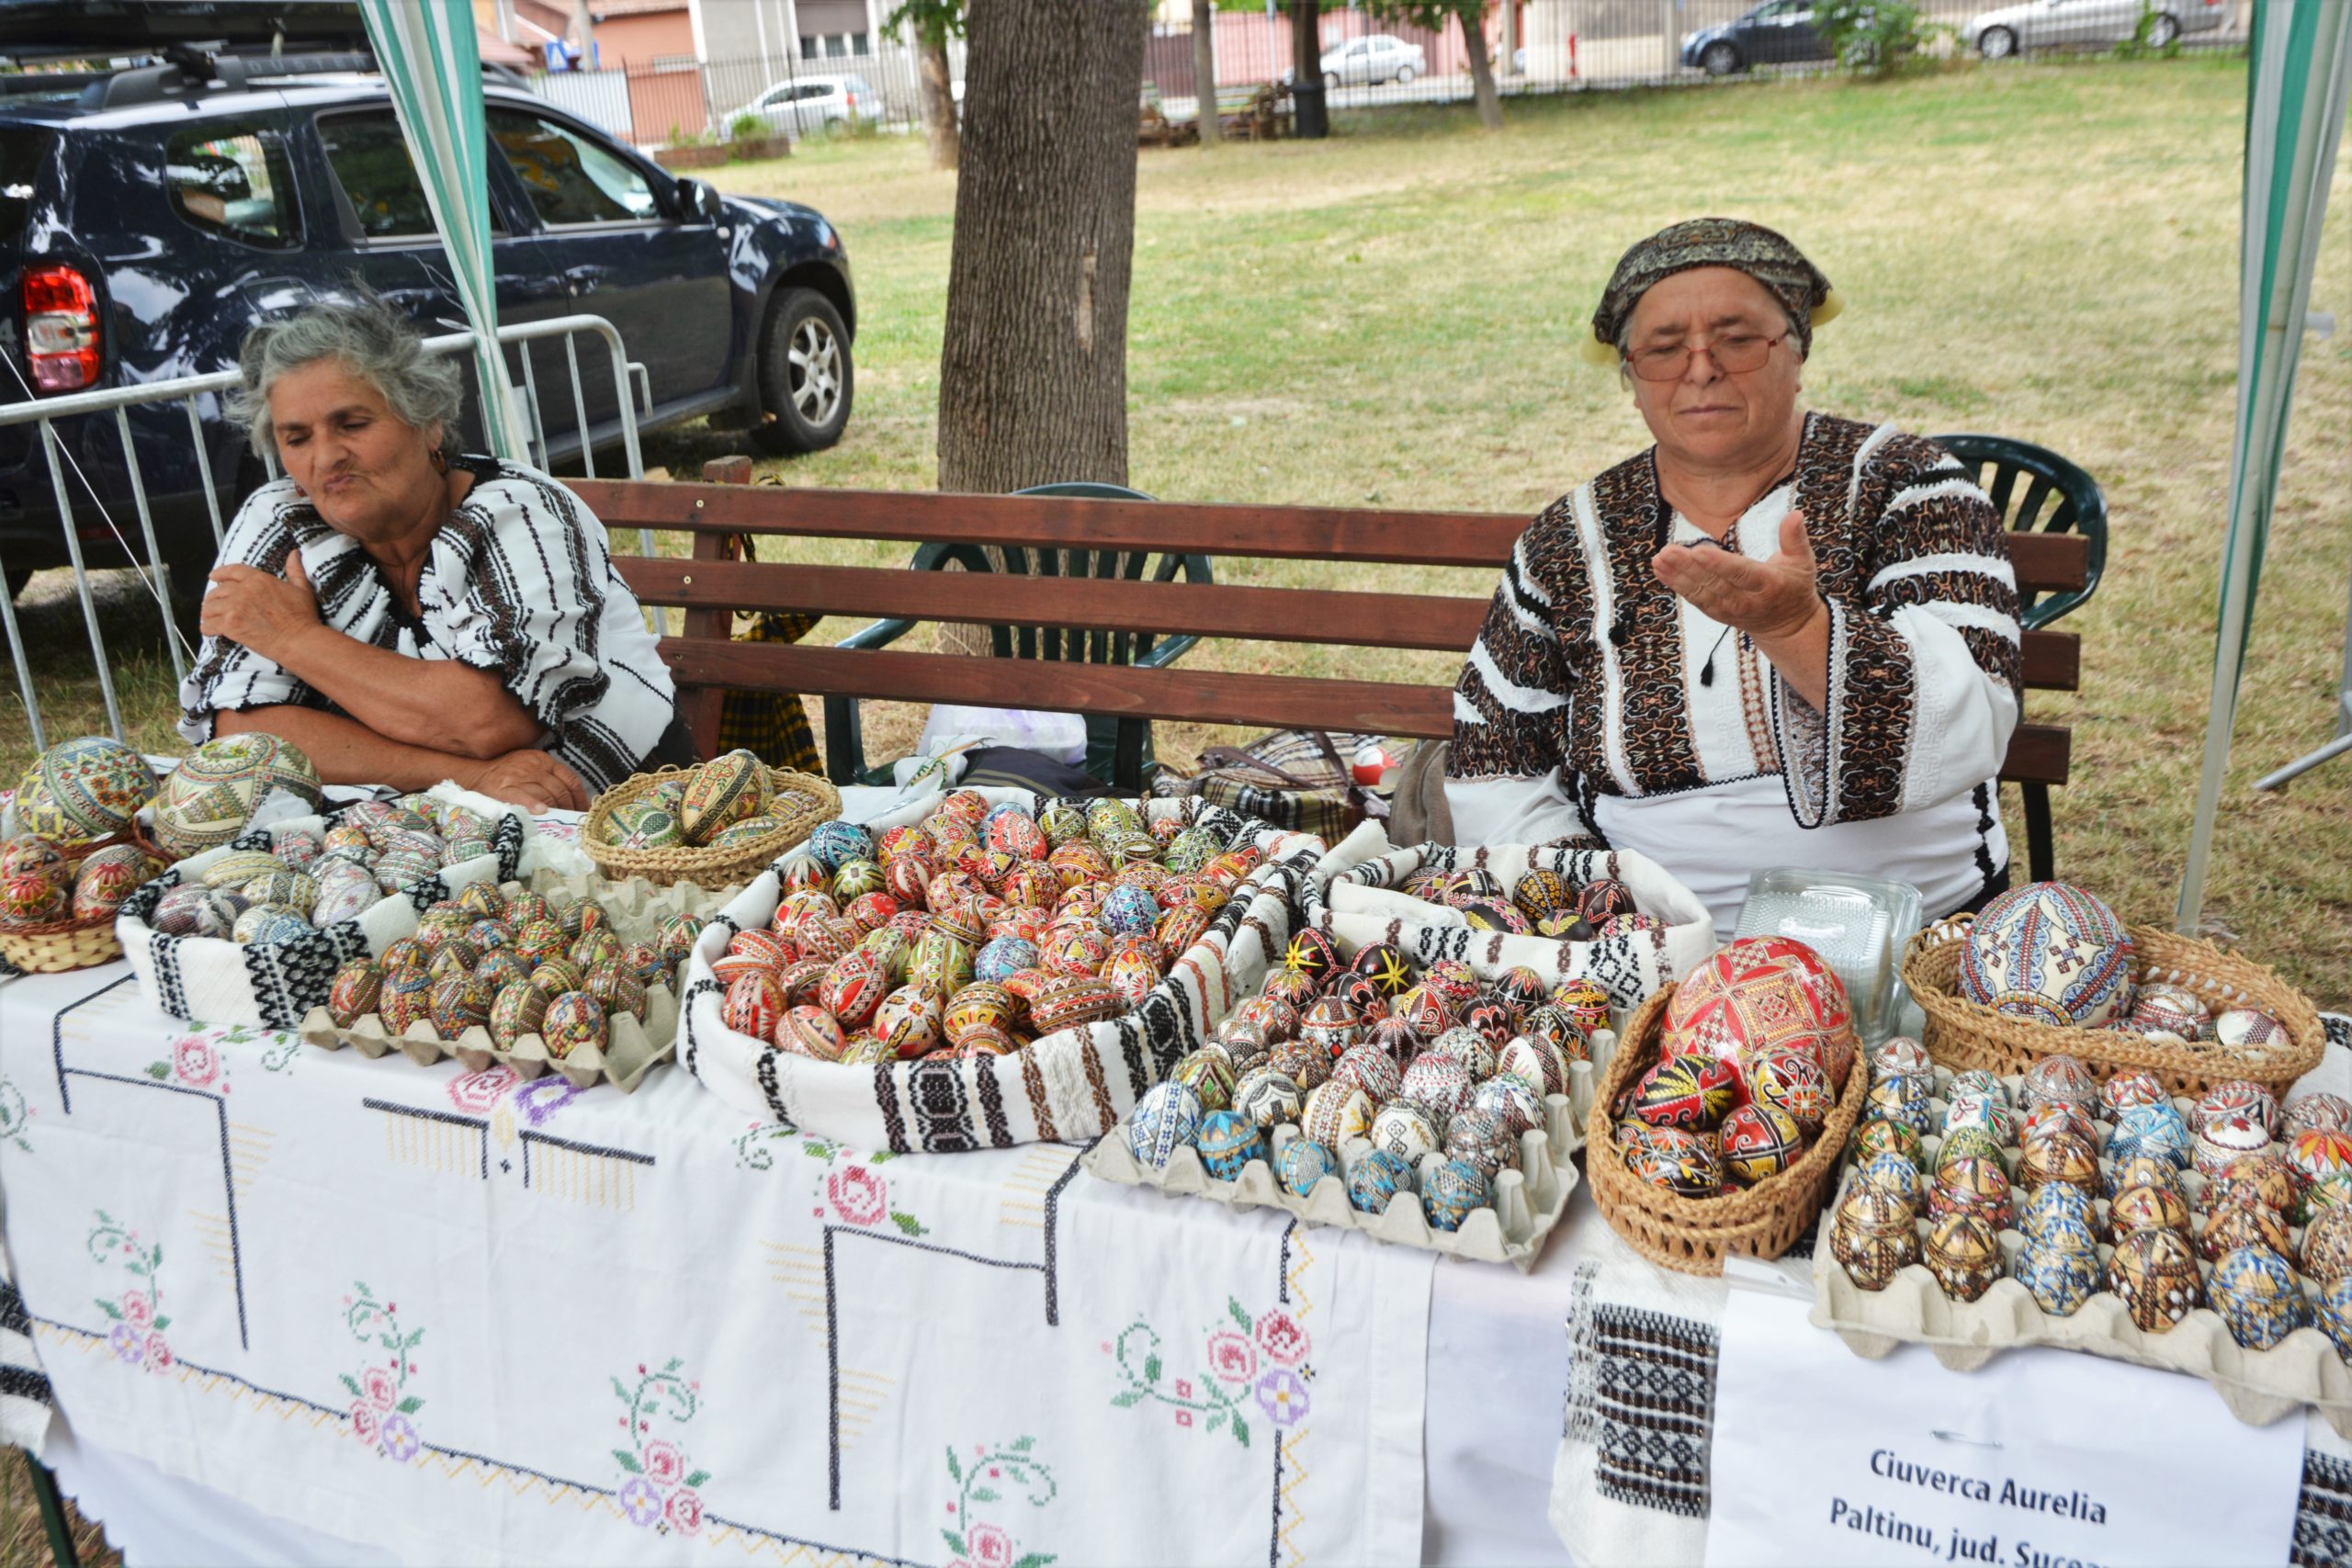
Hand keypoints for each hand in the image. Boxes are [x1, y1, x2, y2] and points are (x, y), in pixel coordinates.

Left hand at [201, 553, 320, 662]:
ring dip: (208, 613)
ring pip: (210, 607)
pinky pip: (209, 625)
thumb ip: (295, 570)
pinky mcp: (230, 625)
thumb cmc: (303, 616)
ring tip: (210, 618)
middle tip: (213, 605)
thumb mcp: (302, 589)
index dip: (220, 573)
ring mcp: (234, 607)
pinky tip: (210, 630)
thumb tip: (294, 553)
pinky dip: (207, 628)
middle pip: (218, 590)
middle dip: (213, 598)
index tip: (213, 576)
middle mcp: (243, 591)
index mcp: (259, 579)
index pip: (232, 571)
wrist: (298, 639)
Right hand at [467, 749, 589, 812]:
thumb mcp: (532, 767)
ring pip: (546, 794)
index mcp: (542, 760)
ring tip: (562, 822)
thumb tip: (575, 800)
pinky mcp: (503, 788)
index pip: (570, 779)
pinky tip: (542, 812)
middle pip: (560, 789)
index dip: (580, 797)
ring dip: (557, 810)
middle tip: (573, 821)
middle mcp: (532, 767)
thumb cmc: (509, 773)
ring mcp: (517, 777)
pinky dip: (534, 805)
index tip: (585, 810)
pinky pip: (522, 797)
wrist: (477, 773)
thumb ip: (550, 777)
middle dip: (569, 808)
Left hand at [1650, 508, 1827, 646]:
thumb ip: (1795, 539)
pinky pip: (1694, 599)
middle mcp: (1746, 600)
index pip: (1741, 573)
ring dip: (1677, 576)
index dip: (1719, 564)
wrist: (1787, 627)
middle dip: (1689, 567)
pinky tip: (1660, 570)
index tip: (1699, 551)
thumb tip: (1795, 513)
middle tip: (1667, 551)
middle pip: (1714, 583)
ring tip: (1659, 559)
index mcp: (1768, 585)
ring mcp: (1729, 609)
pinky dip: (1676, 585)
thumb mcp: (1803, 563)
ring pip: (1700, 592)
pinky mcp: (1717, 613)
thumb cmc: (1794, 587)